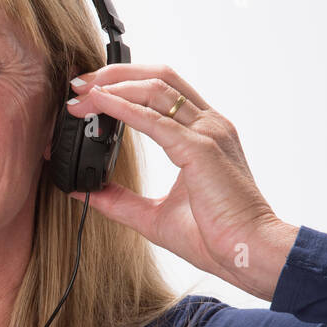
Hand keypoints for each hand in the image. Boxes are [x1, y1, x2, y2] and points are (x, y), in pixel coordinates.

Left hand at [65, 63, 298, 301]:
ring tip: (82, 94)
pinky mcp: (200, 149)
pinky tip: (99, 105)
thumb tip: (85, 194)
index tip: (90, 91)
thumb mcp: (154, 216)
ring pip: (155, 89)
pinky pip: (154, 119)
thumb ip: (120, 201)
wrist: (247, 253)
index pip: (163, 91)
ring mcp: (207, 133)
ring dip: (113, 86)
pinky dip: (123, 108)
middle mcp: (208, 125)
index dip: (125, 83)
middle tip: (79, 84)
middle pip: (159, 77)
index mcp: (203, 134)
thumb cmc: (215, 236)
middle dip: (115, 74)